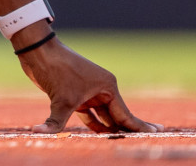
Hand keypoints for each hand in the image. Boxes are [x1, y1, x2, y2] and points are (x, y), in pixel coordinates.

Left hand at [17, 33, 155, 133]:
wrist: (39, 51)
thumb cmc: (56, 70)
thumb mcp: (60, 100)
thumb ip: (55, 123)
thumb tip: (38, 132)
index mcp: (107, 87)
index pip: (126, 115)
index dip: (140, 127)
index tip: (157, 132)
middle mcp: (101, 90)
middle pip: (117, 116)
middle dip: (126, 130)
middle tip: (144, 141)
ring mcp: (88, 93)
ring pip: (103, 117)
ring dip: (109, 130)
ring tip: (122, 142)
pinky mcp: (74, 96)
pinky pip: (88, 116)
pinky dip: (92, 126)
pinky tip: (101, 136)